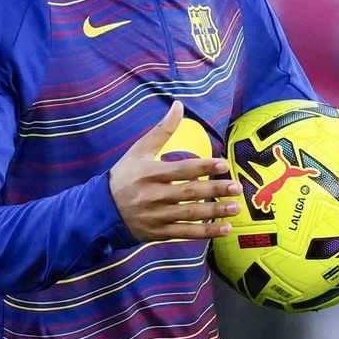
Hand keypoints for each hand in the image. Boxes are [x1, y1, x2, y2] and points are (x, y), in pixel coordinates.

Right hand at [108, 101, 242, 241]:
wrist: (101, 210)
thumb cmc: (124, 176)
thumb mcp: (139, 150)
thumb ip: (162, 130)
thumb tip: (178, 105)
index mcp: (150, 173)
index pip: (181, 170)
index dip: (203, 167)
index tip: (224, 165)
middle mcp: (154, 195)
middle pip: (190, 192)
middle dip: (215, 190)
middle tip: (238, 187)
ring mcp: (157, 216)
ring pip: (190, 214)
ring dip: (215, 211)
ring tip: (236, 207)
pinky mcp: (159, 232)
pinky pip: (186, 233)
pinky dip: (206, 232)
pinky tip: (225, 228)